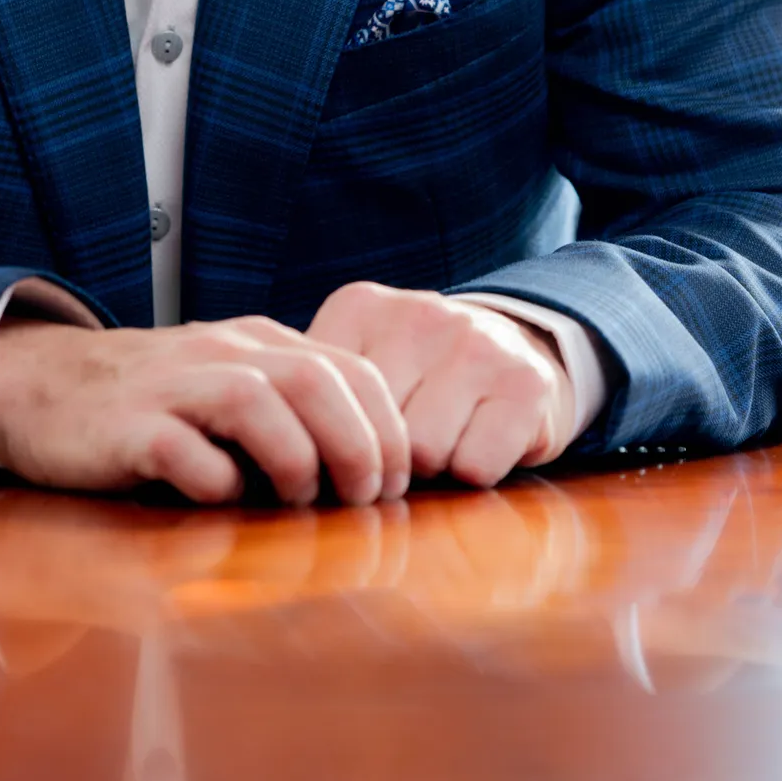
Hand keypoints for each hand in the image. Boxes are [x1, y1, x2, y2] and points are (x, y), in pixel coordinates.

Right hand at [0, 314, 410, 506]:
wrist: (45, 384)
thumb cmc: (156, 402)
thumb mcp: (231, 385)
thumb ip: (293, 409)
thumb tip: (371, 478)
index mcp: (259, 341)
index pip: (352, 367)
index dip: (387, 428)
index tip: (396, 482)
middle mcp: (223, 351)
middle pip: (314, 380)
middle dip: (356, 446)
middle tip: (362, 501)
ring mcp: (173, 384)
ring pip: (255, 402)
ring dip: (294, 460)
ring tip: (297, 501)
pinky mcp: (127, 425)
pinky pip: (182, 449)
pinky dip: (213, 482)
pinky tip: (219, 499)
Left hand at [307, 282, 574, 485]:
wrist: (521, 346)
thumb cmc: (419, 376)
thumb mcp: (360, 364)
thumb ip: (310, 398)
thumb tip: (257, 465)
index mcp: (360, 307)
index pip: (320, 403)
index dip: (333, 442)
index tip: (349, 444)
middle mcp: (417, 313)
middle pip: (373, 433)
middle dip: (385, 460)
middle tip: (404, 447)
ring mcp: (474, 342)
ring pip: (424, 453)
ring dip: (432, 469)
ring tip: (443, 441)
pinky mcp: (525, 382)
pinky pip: (475, 466)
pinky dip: (475, 473)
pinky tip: (479, 442)